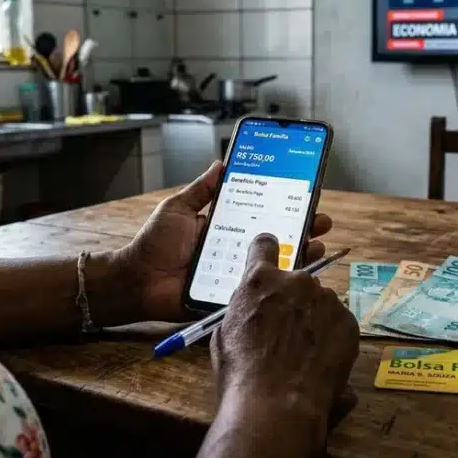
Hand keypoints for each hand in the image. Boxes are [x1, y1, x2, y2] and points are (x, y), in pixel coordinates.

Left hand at [119, 162, 333, 322]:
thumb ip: (200, 190)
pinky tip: (296, 274)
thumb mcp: (177, 208)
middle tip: (321, 221)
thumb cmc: (154, 244)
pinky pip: (259, 288)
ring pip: (275, 263)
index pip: (263, 214)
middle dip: (303, 229)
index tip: (306, 196)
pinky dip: (280, 282)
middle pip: (277, 238)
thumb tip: (221, 163)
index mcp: (226, 228)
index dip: (285, 206)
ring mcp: (236, 273)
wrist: (137, 281)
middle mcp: (236, 249)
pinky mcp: (232, 294)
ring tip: (317, 244)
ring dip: (300, 254)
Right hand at [210, 235, 359, 441]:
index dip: (267, 252)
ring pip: (320, 302)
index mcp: (260, 280)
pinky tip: (319, 359)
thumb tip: (254, 305)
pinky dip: (331, 335)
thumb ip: (245, 307)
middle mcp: (296, 281)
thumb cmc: (242, 372)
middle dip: (293, 298)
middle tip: (286, 330)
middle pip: (297, 280)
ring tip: (303, 351)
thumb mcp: (225, 332)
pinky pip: (338, 321)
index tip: (271, 260)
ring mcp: (326, 299)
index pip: (265, 245)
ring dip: (313, 317)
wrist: (277, 403)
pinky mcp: (348, 321)